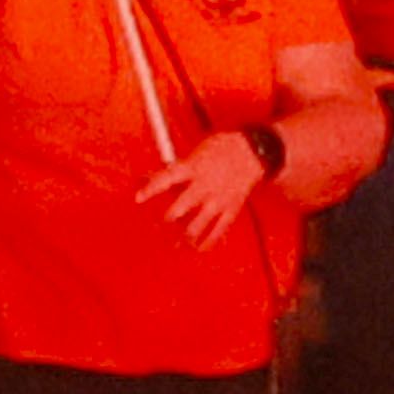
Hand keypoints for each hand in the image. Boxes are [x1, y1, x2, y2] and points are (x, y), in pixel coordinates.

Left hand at [136, 128, 270, 244]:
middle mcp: (204, 186)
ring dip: (184, 236)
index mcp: (194, 167)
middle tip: (161, 222)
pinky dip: (208, 241)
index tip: (139, 197)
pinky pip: (218, 230)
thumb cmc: (225, 145)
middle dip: (168, 218)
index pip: (166, 179)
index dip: (150, 189)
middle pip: (179, 209)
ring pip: (197, 225)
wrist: (255, 149)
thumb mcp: (199, 150)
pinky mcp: (231, 208)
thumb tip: (160, 176)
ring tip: (176, 242)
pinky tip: (200, 248)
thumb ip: (181, 166)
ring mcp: (218, 200)